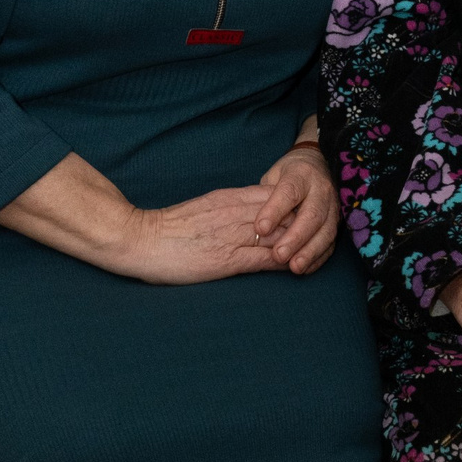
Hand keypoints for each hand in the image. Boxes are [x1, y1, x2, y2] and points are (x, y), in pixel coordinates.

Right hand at [120, 185, 310, 285]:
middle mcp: (236, 212)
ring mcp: (234, 235)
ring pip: (282, 233)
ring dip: (301, 242)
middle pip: (286, 211)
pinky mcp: (228, 259)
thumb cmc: (166, 228)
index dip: (295, 206)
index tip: (307, 215)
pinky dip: (285, 261)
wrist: (138, 238)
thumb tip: (250, 216)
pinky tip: (298, 266)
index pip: (275, 196)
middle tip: (322, 232)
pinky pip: (266, 258)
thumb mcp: (203, 208)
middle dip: (306, 222)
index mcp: (229, 198)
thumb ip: (227, 209)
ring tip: (316, 250)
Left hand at [253, 141, 340, 273]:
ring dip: (310, 251)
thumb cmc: (288, 176)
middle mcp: (321, 189)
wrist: (319, 166)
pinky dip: (319, 257)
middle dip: (295, 237)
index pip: (289, 192)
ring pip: (325, 230)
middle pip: (311, 215)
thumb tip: (254, 224)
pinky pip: (332, 242)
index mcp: (301, 174)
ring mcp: (334, 206)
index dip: (275, 211)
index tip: (260, 228)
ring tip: (295, 267)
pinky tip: (306, 268)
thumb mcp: (273, 177)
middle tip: (278, 255)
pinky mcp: (339, 221)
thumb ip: (265, 197)